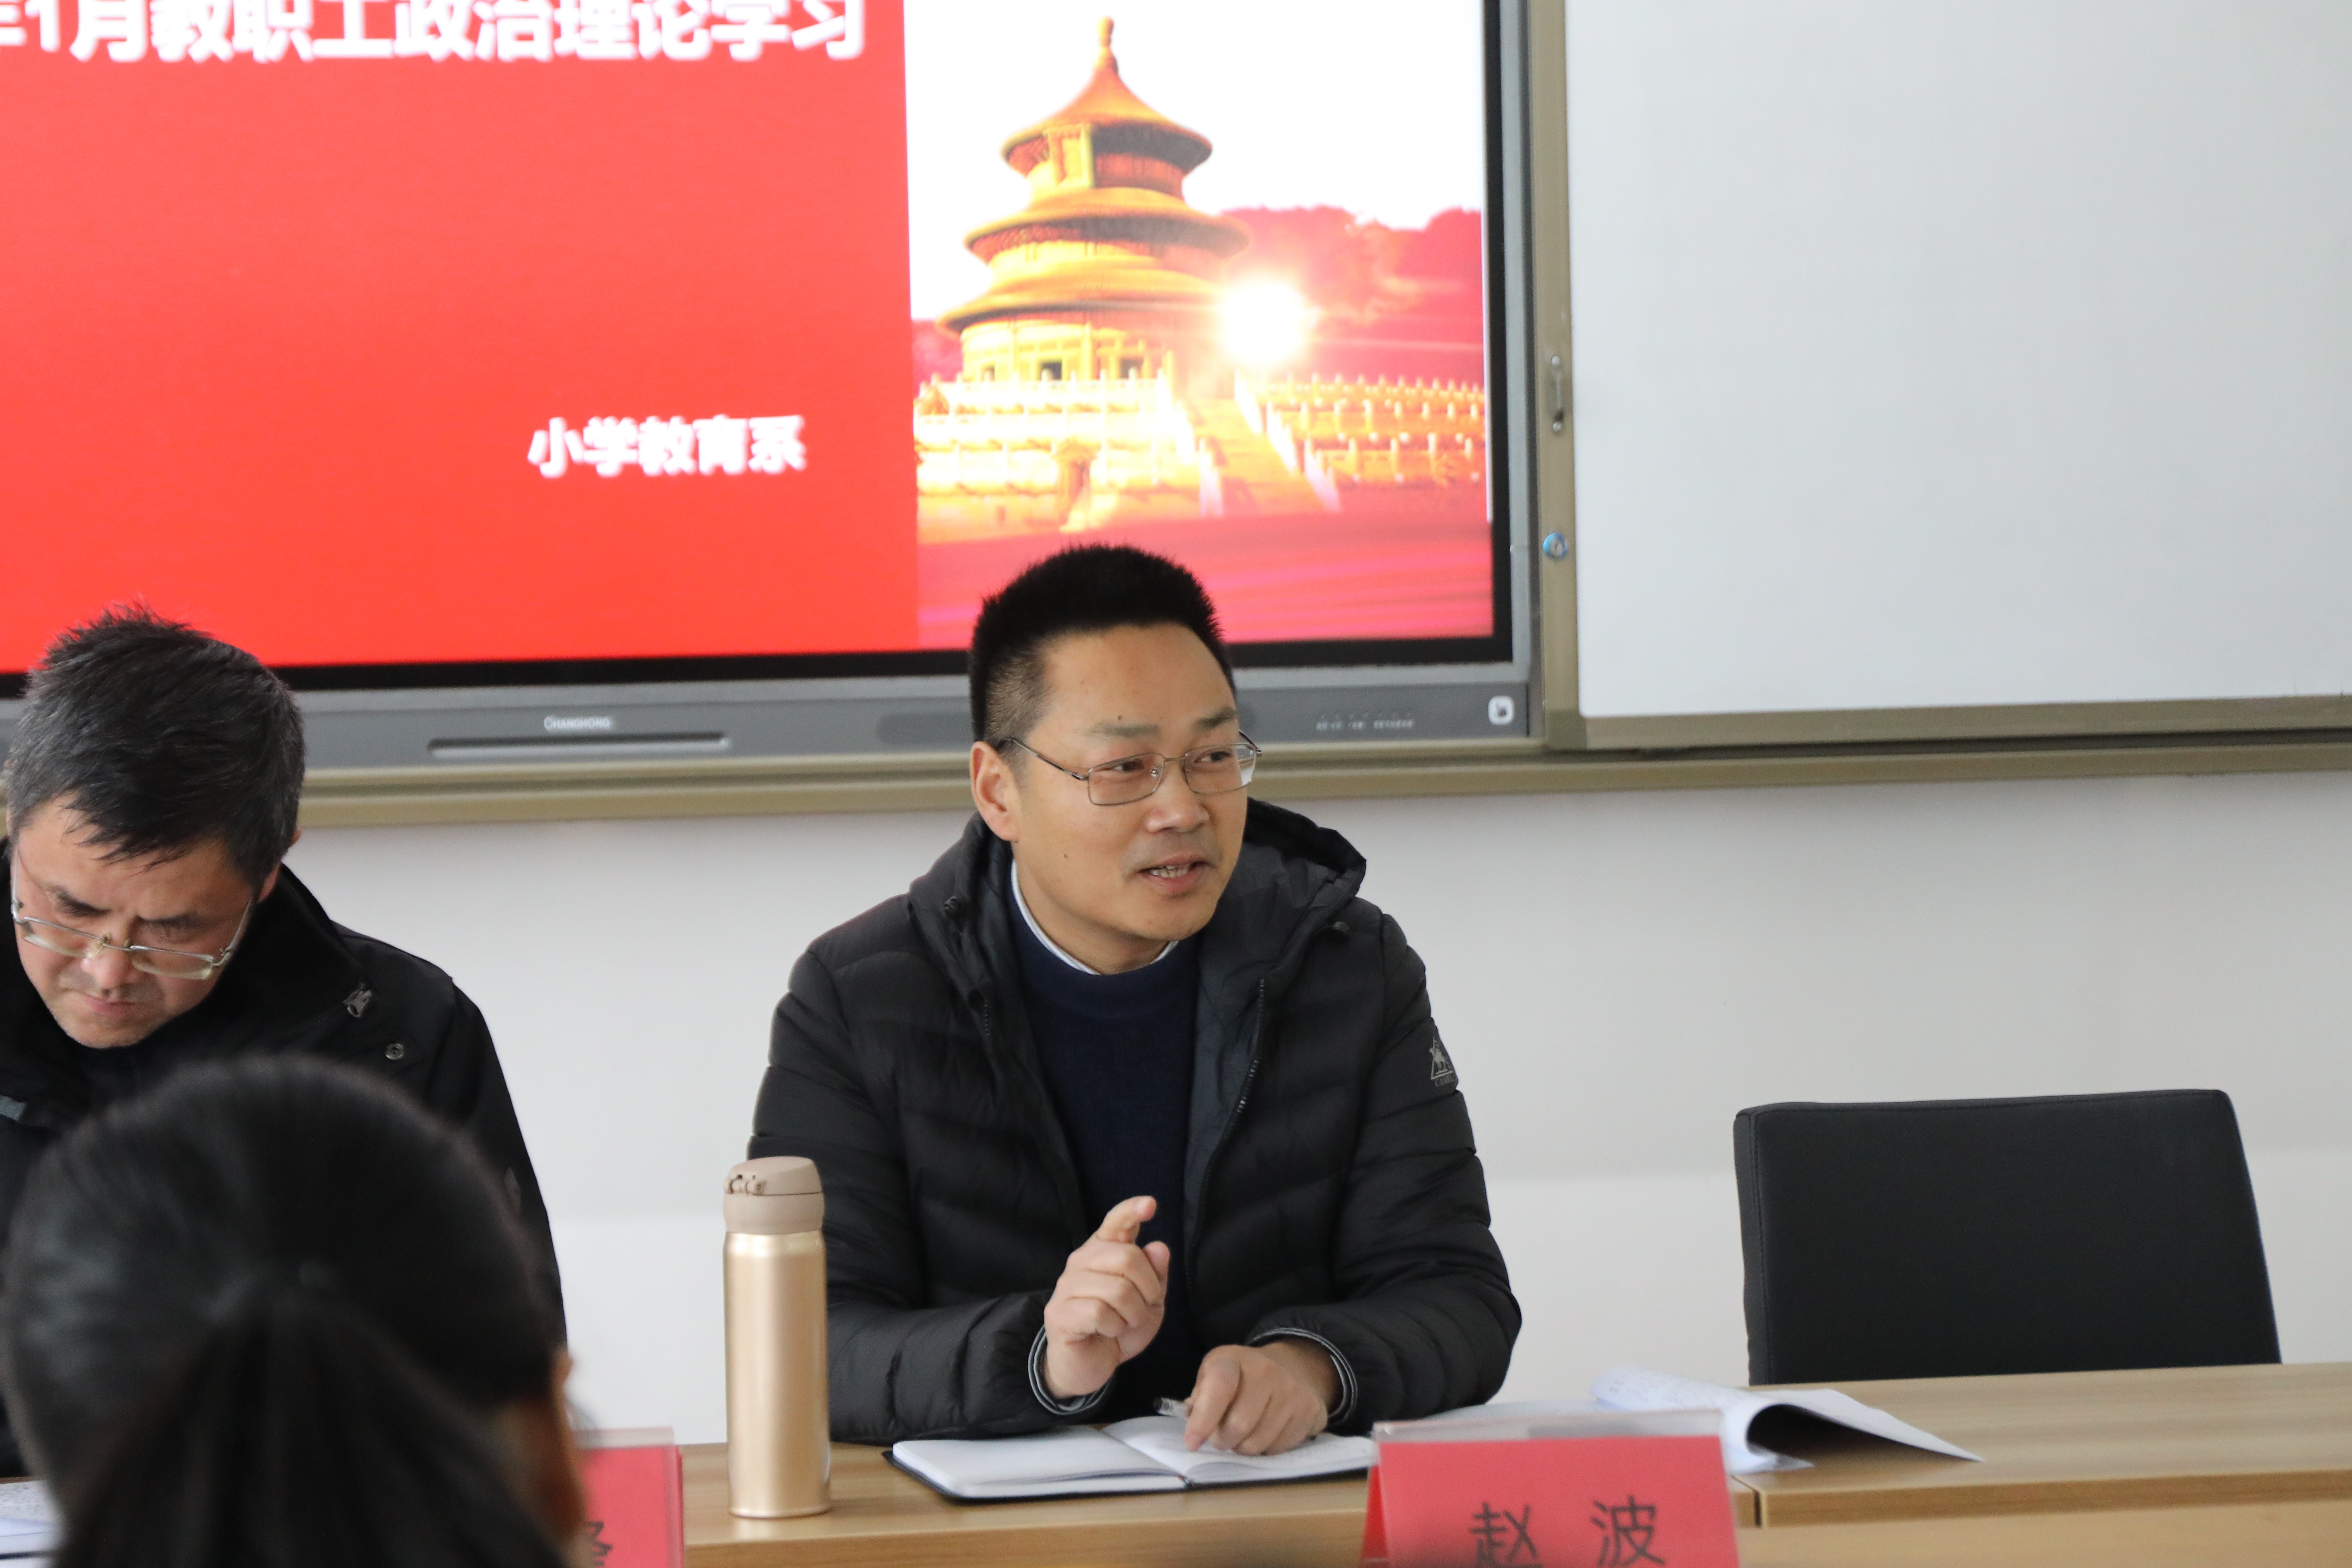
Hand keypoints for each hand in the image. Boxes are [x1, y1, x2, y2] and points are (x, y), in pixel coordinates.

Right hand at [1041, 1196, 1170, 1401]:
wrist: (1090, 1364)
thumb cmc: (1120, 1327)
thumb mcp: (1149, 1302)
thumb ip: (1155, 1275)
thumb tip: (1158, 1247)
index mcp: (1103, 1251)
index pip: (1115, 1222)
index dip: (1131, 1210)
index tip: (1150, 1205)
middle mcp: (1081, 1261)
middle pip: (1126, 1257)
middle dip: (1148, 1287)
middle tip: (1145, 1307)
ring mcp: (1067, 1286)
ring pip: (1117, 1289)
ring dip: (1133, 1314)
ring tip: (1126, 1323)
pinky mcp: (1059, 1313)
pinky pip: (1100, 1313)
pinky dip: (1115, 1327)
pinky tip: (1109, 1332)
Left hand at [1182, 1340, 1336, 1454]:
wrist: (1293, 1367)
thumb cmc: (1242, 1377)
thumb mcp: (1214, 1374)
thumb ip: (1200, 1397)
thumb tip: (1194, 1424)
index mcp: (1234, 1358)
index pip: (1219, 1387)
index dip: (1203, 1419)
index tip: (1192, 1443)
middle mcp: (1267, 1370)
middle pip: (1238, 1426)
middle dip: (1223, 1440)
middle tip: (1222, 1437)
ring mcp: (1293, 1390)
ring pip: (1258, 1443)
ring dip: (1244, 1447)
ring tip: (1244, 1434)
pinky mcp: (1311, 1410)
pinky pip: (1279, 1448)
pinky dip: (1267, 1449)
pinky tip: (1267, 1432)